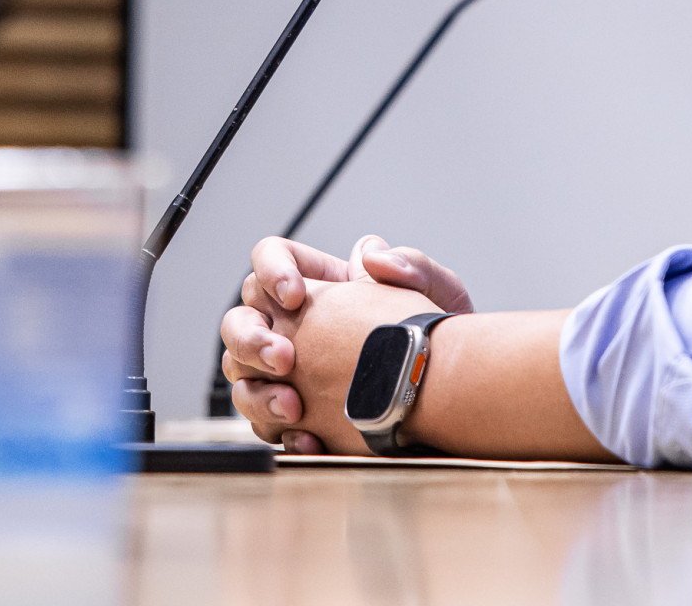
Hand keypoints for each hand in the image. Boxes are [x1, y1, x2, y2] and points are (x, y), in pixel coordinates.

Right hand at [221, 233, 471, 450]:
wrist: (451, 388)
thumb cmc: (439, 331)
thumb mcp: (436, 290)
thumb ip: (409, 264)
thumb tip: (371, 254)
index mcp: (323, 284)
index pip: (271, 258)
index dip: (271, 271)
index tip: (296, 296)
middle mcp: (296, 325)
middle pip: (240, 320)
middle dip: (251, 339)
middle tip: (286, 360)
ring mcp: (289, 372)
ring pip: (241, 375)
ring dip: (259, 392)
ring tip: (294, 406)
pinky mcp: (296, 414)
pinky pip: (267, 424)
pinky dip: (282, 433)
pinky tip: (309, 437)